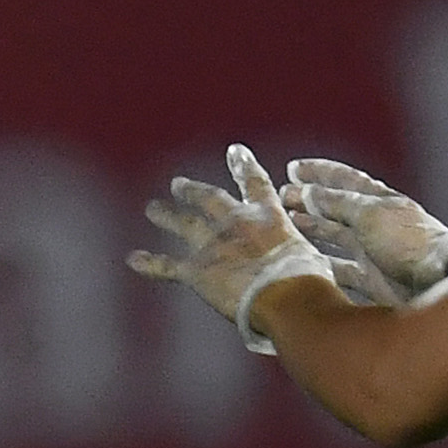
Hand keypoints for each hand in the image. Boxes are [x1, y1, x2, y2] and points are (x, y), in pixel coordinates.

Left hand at [130, 145, 332, 352]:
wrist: (285, 295)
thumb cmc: (309, 281)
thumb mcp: (315, 261)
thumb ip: (304, 258)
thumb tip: (313, 271)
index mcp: (267, 215)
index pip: (255, 183)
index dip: (243, 166)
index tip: (234, 151)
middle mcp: (235, 222)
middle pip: (209, 199)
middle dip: (192, 190)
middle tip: (178, 183)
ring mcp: (212, 244)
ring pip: (182, 223)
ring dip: (166, 214)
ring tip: (152, 208)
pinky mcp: (196, 271)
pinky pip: (167, 266)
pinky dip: (149, 262)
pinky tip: (132, 259)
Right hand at [282, 159, 447, 306]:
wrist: (436, 282)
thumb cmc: (408, 242)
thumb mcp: (369, 214)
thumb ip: (337, 203)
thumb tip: (309, 192)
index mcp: (377, 200)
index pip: (343, 179)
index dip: (318, 172)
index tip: (293, 169)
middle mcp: (374, 222)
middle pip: (335, 208)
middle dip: (309, 201)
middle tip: (283, 197)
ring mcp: (372, 251)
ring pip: (335, 236)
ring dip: (312, 229)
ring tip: (289, 223)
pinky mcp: (371, 279)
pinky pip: (341, 269)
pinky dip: (323, 264)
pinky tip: (306, 263)